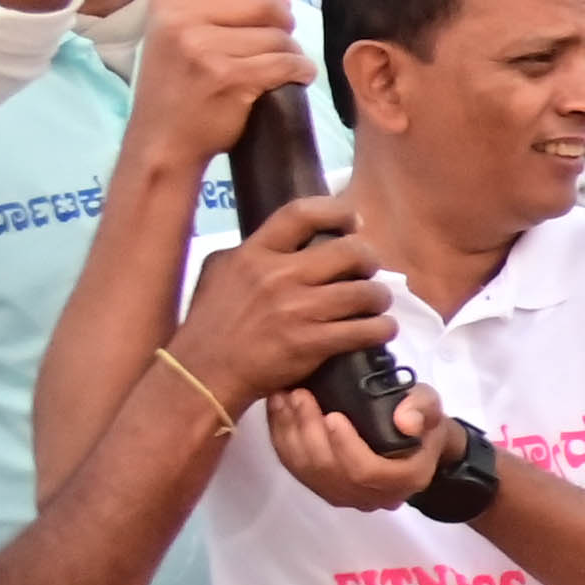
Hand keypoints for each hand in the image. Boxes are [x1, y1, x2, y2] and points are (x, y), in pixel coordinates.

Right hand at [119, 0, 295, 162]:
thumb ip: (210, 12)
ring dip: (289, 53)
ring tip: (273, 69)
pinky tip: (294, 78)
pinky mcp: (227, 75)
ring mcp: (203, 47)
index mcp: (169, 4)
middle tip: (272, 43)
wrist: (162, 141)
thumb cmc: (178, 90)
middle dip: (282, 24)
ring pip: (280, 36)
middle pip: (266, 3)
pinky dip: (299, 71)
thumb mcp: (176, 40)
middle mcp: (182, 19)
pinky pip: (286, 62)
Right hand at [168, 192, 393, 409]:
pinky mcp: (311, 342)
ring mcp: (296, 310)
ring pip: (366, 292)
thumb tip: (293, 239)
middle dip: (369, 260)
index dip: (339, 212)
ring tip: (374, 304)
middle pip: (350, 251)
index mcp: (254, 253)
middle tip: (367, 272)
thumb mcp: (220, 271)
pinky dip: (382, 329)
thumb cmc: (210, 322)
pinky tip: (379, 330)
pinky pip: (367, 330)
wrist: (202, 372)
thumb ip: (254, 252)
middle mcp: (278, 275)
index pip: (302, 213)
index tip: (354, 223)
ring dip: (379, 298)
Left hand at [265, 374, 449, 512]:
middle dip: (310, 432)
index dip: (346, 446)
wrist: (411, 439)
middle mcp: (372, 496)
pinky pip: (295, 468)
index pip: (367, 471)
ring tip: (286, 397)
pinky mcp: (323, 487)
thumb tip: (405, 421)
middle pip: (330, 472)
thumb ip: (423, 409)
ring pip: (307, 471)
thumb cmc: (421, 421)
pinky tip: (278, 410)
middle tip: (301, 396)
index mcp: (404, 479)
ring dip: (290, 433)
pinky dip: (282, 438)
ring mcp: (345, 495)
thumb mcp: (431, 406)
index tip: (333, 415)